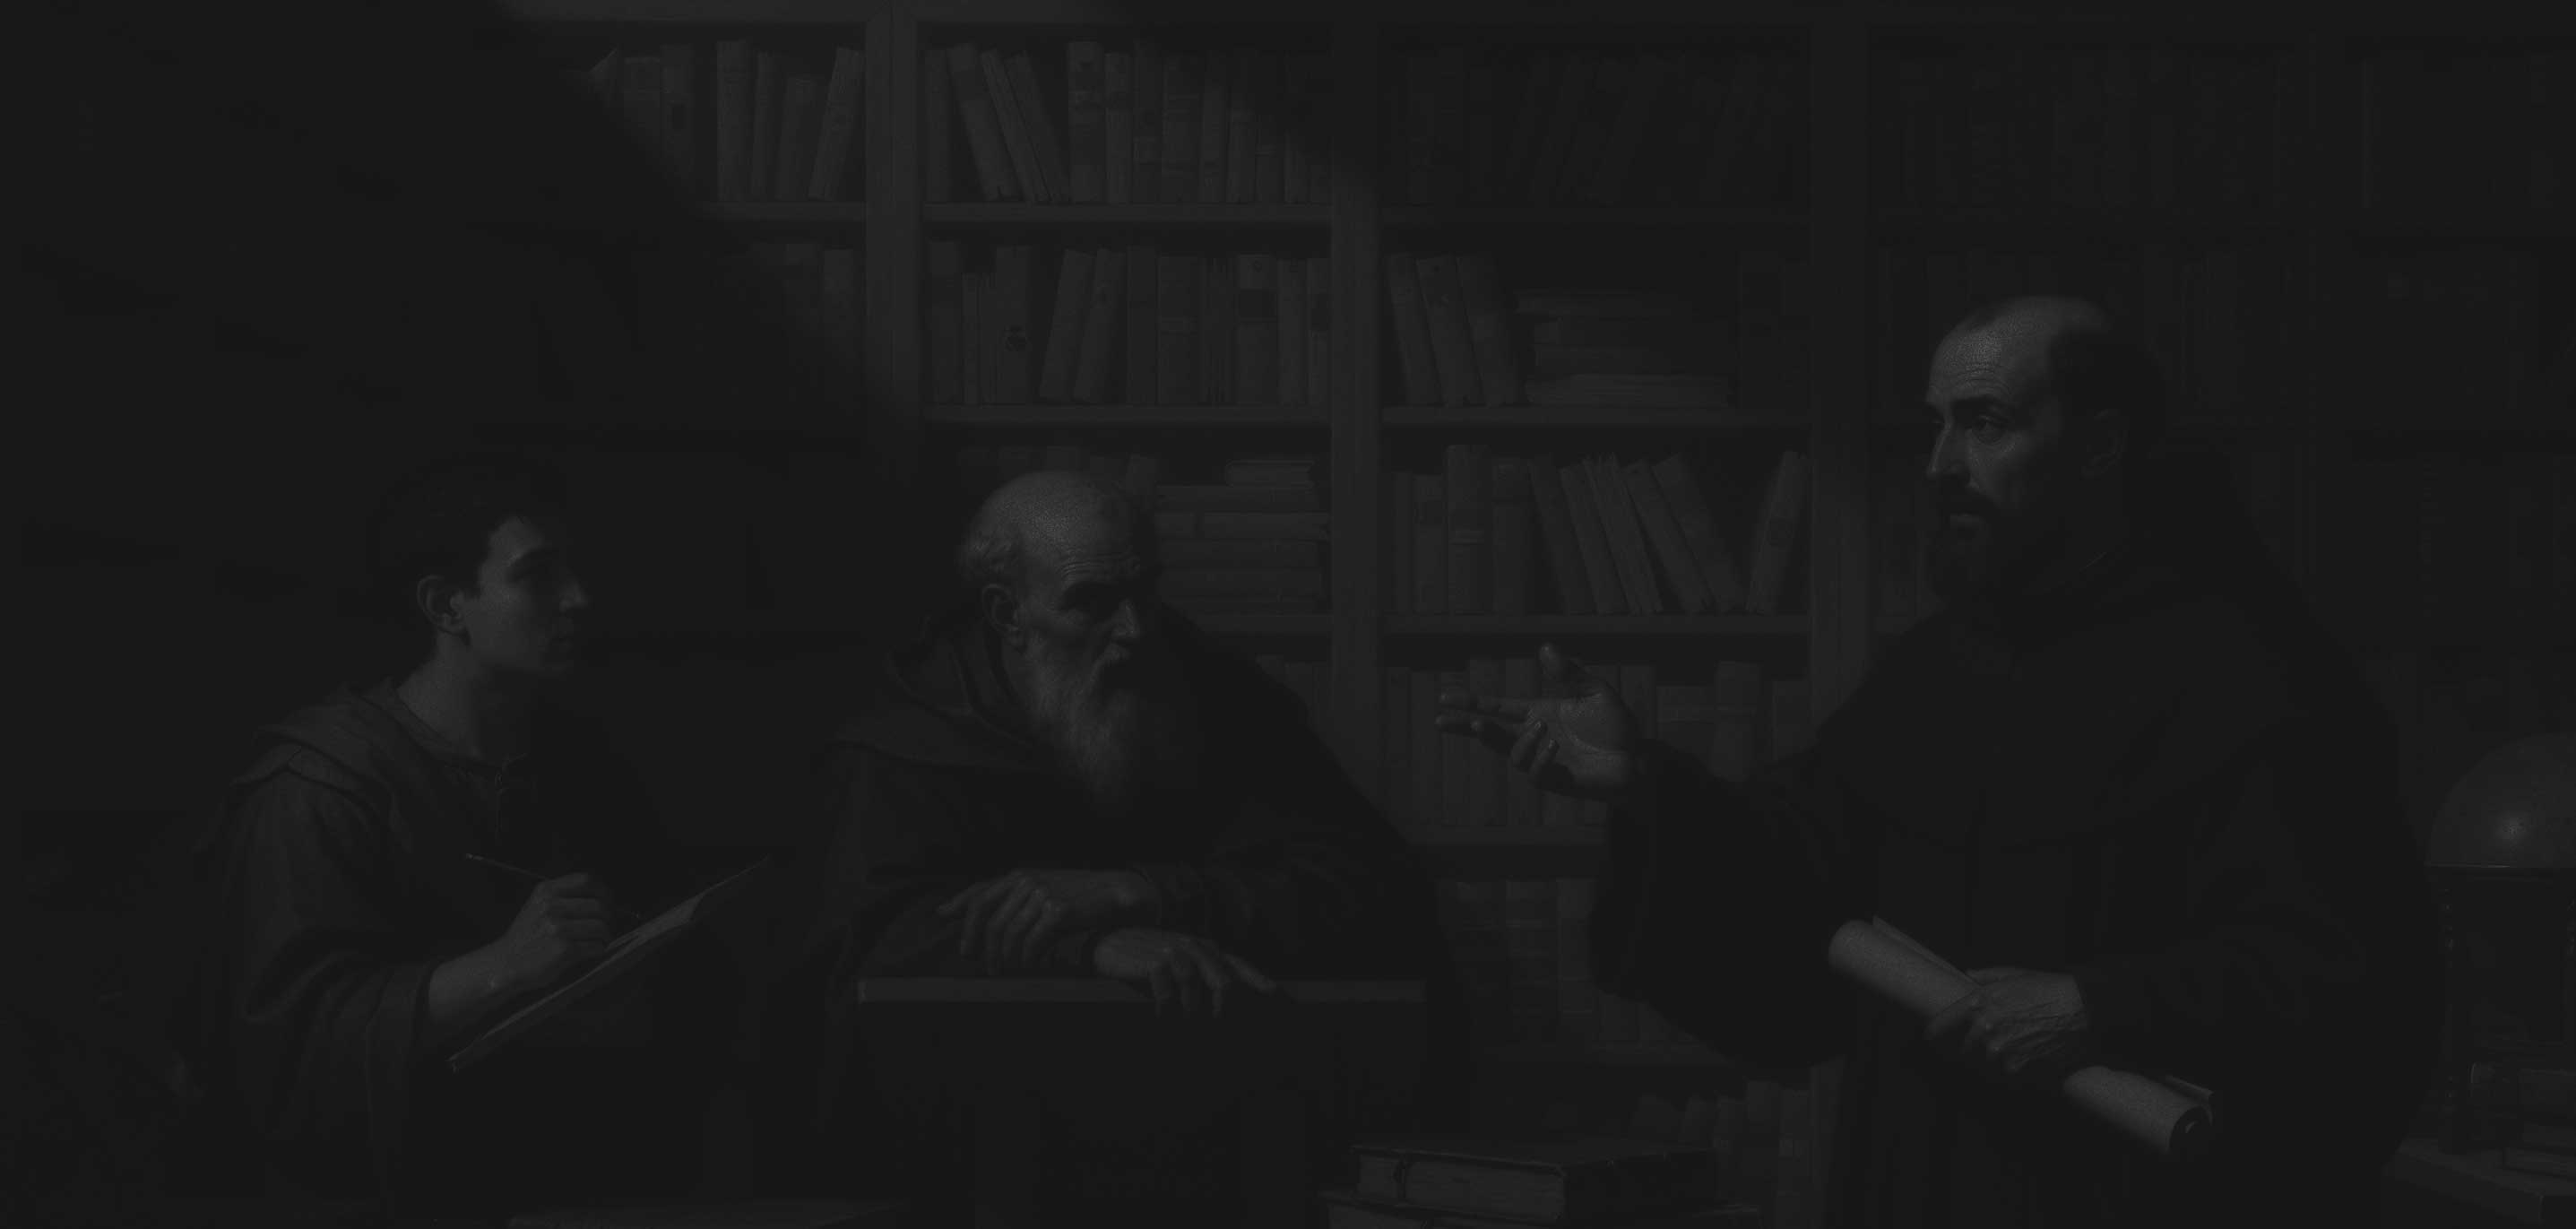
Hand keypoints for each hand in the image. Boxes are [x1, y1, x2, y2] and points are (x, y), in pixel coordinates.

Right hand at [486, 872, 621, 995]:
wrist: (505, 963)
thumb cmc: (527, 936)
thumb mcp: (539, 905)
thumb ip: (564, 896)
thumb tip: (603, 896)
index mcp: (547, 891)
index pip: (587, 880)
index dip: (603, 891)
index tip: (608, 902)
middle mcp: (551, 906)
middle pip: (599, 905)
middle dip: (608, 918)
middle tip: (606, 927)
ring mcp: (557, 928)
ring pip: (600, 926)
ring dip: (605, 935)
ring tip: (599, 940)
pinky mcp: (563, 949)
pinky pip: (595, 945)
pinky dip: (599, 949)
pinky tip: (591, 951)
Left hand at [938, 868, 1155, 969]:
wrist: (1115, 892)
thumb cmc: (1076, 896)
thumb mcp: (1042, 889)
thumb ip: (1014, 898)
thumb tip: (979, 917)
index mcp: (1019, 876)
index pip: (980, 893)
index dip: (959, 909)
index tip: (946, 923)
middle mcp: (1027, 882)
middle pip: (990, 920)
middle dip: (982, 947)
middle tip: (986, 966)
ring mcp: (1042, 895)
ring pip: (1008, 934)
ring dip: (1004, 957)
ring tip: (1006, 970)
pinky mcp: (1058, 910)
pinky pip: (1031, 941)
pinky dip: (1027, 957)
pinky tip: (1029, 965)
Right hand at [1090, 927, 1276, 1017]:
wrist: (1111, 943)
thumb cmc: (1152, 961)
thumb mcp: (1183, 967)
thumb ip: (1205, 982)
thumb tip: (1227, 1012)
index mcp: (1209, 950)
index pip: (1241, 968)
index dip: (1262, 985)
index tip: (1281, 1001)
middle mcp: (1198, 949)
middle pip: (1225, 984)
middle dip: (1225, 1014)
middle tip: (1218, 1031)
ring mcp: (1177, 953)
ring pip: (1196, 992)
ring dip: (1189, 1015)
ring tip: (1182, 1025)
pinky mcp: (1156, 960)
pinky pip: (1168, 994)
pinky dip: (1166, 1010)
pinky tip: (1161, 1016)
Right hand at [1433, 643, 1639, 800]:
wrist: (1638, 758)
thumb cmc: (1615, 726)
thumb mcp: (1595, 691)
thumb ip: (1569, 673)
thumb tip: (1545, 647)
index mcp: (1539, 713)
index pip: (1497, 708)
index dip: (1471, 703)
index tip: (1443, 698)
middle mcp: (1534, 737)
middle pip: (1491, 733)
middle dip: (1466, 727)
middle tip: (1441, 721)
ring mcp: (1543, 761)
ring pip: (1512, 754)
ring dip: (1522, 739)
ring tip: (1543, 727)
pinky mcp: (1556, 781)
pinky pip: (1535, 773)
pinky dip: (1540, 758)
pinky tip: (1554, 746)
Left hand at [1923, 967, 2096, 1090]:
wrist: (2085, 1008)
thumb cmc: (2050, 987)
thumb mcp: (2014, 975)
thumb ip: (1986, 977)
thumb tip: (1966, 974)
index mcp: (1978, 1004)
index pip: (1938, 1029)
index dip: (1934, 1036)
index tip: (1932, 1041)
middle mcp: (1984, 1029)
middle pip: (1959, 1052)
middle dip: (1965, 1051)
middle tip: (1975, 1050)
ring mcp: (2001, 1052)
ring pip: (1981, 1067)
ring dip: (1988, 1064)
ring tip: (2006, 1054)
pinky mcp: (2020, 1069)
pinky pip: (2004, 1076)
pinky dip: (2009, 1073)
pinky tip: (2021, 1060)